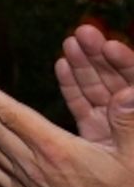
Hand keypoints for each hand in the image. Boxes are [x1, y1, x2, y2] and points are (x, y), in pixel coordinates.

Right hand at [58, 24, 133, 144]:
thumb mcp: (133, 155)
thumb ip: (130, 124)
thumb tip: (128, 93)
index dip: (125, 61)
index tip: (110, 45)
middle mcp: (130, 115)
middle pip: (116, 78)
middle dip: (99, 55)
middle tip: (84, 31)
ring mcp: (113, 124)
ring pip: (97, 88)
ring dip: (82, 65)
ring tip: (69, 42)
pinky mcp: (96, 134)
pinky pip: (83, 105)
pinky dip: (71, 86)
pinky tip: (61, 66)